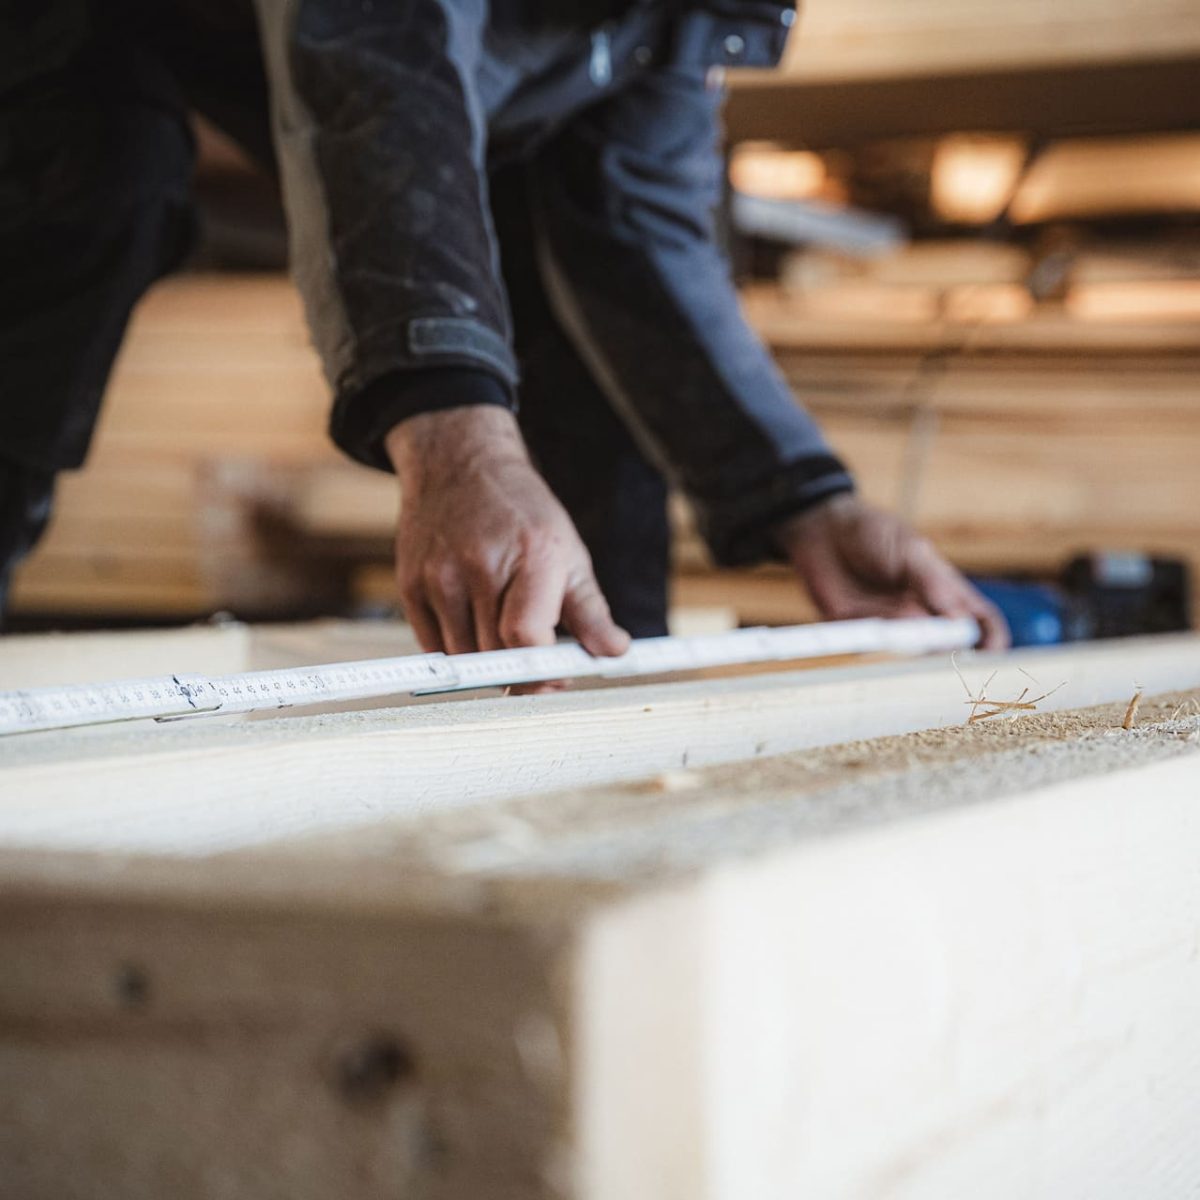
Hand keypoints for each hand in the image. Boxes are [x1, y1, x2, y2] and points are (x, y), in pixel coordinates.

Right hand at [384, 406, 629, 660]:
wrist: (459, 465)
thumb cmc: (520, 513)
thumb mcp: (567, 552)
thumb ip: (591, 610)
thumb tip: (615, 652)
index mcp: (532, 556)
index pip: (526, 637)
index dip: (541, 672)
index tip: (554, 679)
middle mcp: (481, 565)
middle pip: (497, 654)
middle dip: (521, 672)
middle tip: (538, 665)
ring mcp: (440, 575)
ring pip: (464, 658)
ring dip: (488, 663)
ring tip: (504, 637)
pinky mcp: (411, 585)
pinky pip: (435, 646)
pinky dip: (458, 650)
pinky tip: (474, 626)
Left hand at [773, 494, 1009, 649]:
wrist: (821, 529)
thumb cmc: (873, 533)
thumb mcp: (910, 550)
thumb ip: (932, 584)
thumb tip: (960, 620)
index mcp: (946, 592)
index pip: (980, 623)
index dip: (991, 643)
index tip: (992, 656)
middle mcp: (922, 615)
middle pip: (946, 649)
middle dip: (948, 656)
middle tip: (941, 652)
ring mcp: (891, 626)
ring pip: (908, 654)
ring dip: (908, 651)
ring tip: (900, 629)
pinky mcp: (857, 632)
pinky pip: (868, 649)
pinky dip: (871, 646)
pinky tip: (867, 629)